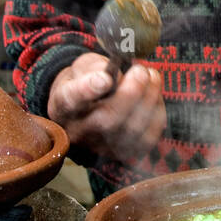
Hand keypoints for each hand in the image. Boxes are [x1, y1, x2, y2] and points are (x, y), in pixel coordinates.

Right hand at [47, 51, 165, 163]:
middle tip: (141, 70)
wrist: (86, 109)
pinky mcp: (123, 153)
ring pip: (131, 130)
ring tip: (151, 76)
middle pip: (106, 120)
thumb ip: (96, 67)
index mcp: (64, 104)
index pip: (72, 99)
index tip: (105, 78)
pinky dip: (157, 113)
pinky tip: (154, 95)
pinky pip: (148, 137)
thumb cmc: (86, 81)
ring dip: (149, 99)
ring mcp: (101, 146)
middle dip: (131, 93)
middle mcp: (79, 130)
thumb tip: (115, 76)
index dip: (88, 89)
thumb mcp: (83, 67)